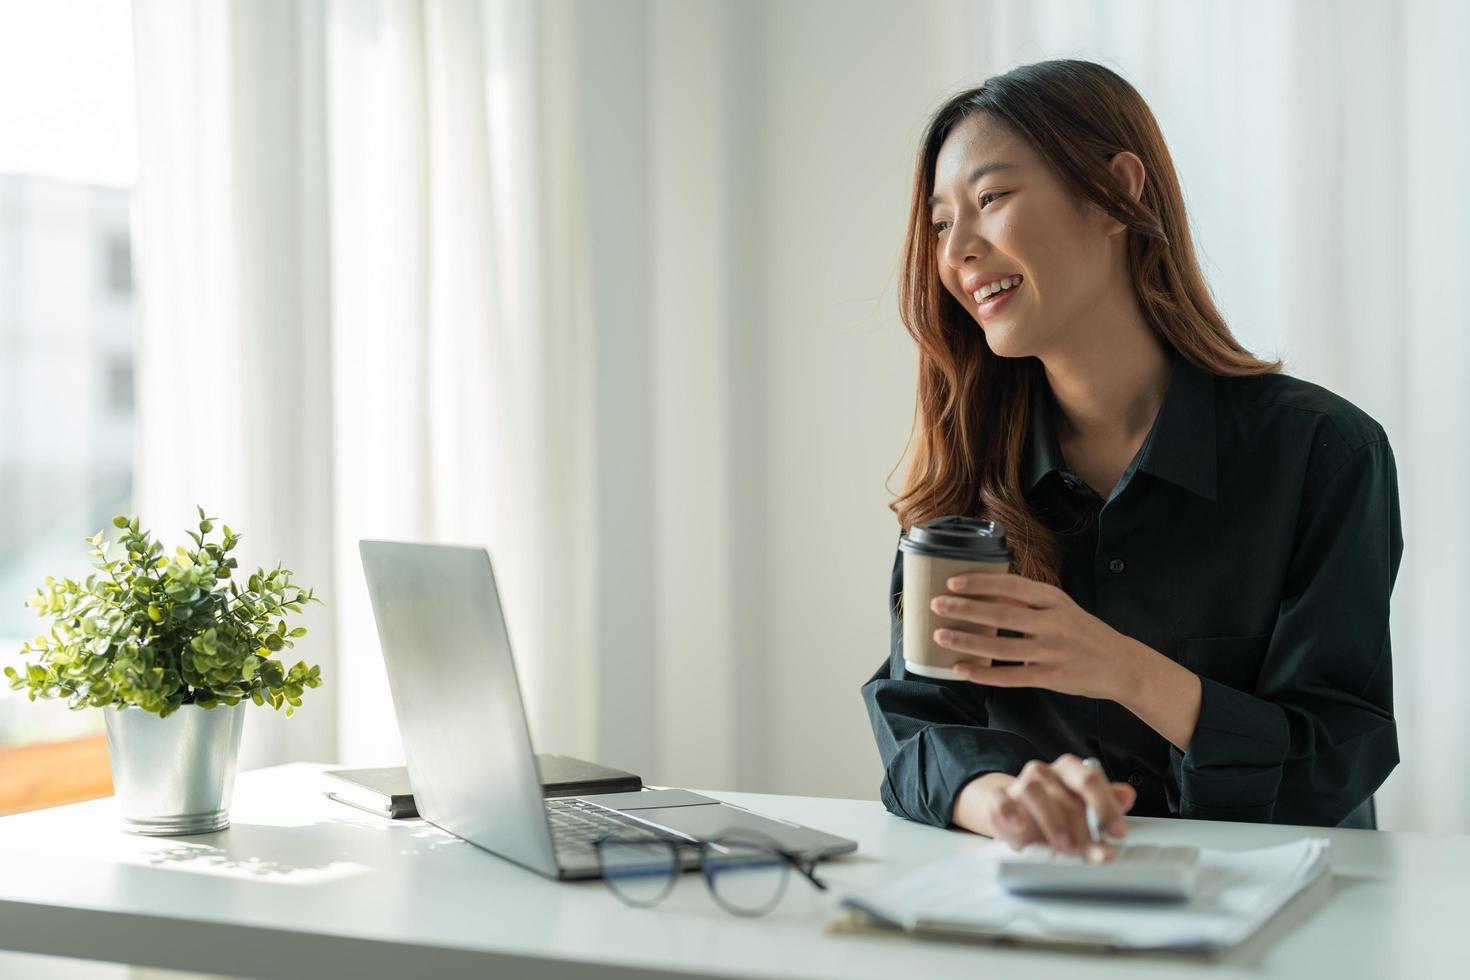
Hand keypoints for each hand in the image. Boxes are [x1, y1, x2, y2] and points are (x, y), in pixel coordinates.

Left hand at [928, 571, 1138, 699]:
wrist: (1122, 665)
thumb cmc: (1084, 633)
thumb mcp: (1061, 607)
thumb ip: (1028, 601)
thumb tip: (986, 591)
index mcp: (1054, 600)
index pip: (1013, 586)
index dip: (982, 583)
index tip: (953, 581)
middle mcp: (1054, 623)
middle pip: (1003, 615)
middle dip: (966, 609)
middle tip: (936, 605)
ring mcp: (1053, 652)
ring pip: (1002, 647)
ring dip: (968, 641)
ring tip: (940, 636)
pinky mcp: (1052, 678)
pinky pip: (1011, 677)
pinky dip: (984, 674)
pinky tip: (962, 669)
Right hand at [955, 756, 1136, 860]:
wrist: (1010, 810)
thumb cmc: (1052, 810)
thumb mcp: (1081, 809)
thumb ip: (1104, 805)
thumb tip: (1126, 795)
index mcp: (1068, 771)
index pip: (1089, 779)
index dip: (1106, 807)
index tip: (1117, 833)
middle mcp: (1044, 772)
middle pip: (1065, 794)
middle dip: (1083, 828)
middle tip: (1093, 852)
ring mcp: (1018, 783)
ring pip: (1033, 792)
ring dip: (1052, 822)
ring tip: (1064, 847)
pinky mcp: (997, 799)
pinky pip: (1000, 801)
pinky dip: (1009, 812)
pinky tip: (1021, 827)